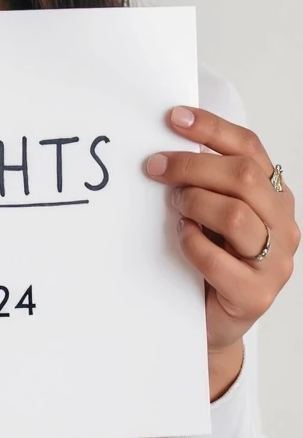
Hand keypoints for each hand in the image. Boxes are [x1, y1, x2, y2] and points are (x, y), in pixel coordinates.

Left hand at [145, 105, 299, 397]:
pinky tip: (181, 239)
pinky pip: (219, 260)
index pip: (249, 148)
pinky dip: (193, 244)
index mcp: (274, 195)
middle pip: (243, 176)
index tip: (174, 118)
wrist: (210, 319)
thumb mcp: (210, 211)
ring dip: (195, 204)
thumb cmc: (210, 259)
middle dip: (192, 165)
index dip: (212, 128)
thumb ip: (204, 181)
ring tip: (174, 208)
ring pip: (236, 215)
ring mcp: (275, 260)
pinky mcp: (256, 293)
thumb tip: (166, 144)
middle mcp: (282, 223)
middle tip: (155, 168)